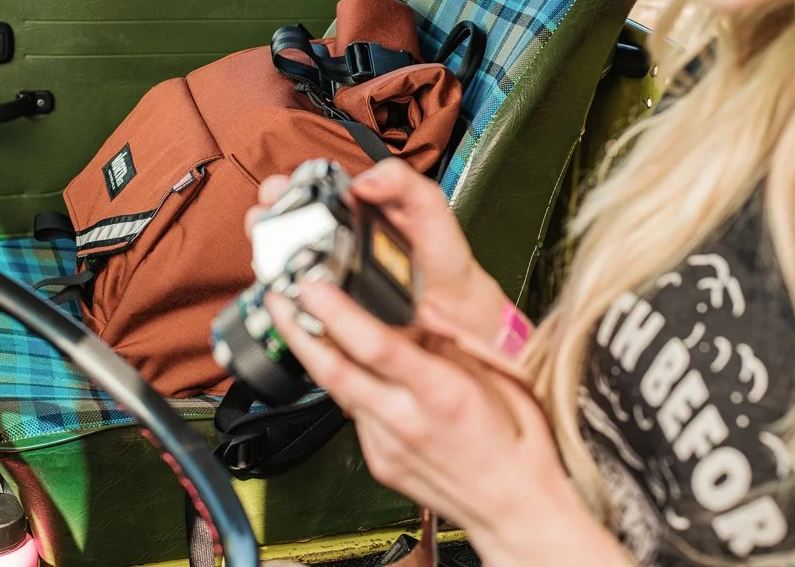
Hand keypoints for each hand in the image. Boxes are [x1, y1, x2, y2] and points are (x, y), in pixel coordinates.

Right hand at [247, 159, 507, 343]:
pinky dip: (290, 297)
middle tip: (263, 219)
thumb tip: (365, 181)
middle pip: (286, 226)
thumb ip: (401, 180)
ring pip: (287, 264)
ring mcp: (331, 276)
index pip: (308, 192)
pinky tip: (289, 292)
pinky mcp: (333, 309)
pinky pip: (303, 301)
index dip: (286, 188)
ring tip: (269, 253)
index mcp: (354, 208)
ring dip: (271, 257)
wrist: (457, 305)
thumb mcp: (427, 204)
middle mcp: (335, 240)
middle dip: (266, 220)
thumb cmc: (441, 252)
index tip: (277, 189)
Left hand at [265, 280, 572, 560]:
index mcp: (442, 393)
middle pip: (334, 371)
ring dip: (315, 355)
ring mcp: (388, 445)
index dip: (337, 313)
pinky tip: (349, 368)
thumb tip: (423, 309)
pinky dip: (347, 386)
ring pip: (337, 392)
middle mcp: (408, 420)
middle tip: (277, 299)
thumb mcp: (503, 376)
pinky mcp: (379, 462)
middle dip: (297, 331)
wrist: (514, 508)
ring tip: (299, 323)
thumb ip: (457, 339)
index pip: (376, 346)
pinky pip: (354, 415)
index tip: (314, 287)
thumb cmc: (517, 443)